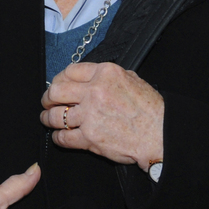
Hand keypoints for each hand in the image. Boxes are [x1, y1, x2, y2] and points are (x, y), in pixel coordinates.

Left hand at [41, 62, 163, 169]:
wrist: (161, 135)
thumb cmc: (150, 109)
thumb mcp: (132, 79)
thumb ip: (109, 76)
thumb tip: (91, 76)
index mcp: (105, 73)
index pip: (69, 71)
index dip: (59, 79)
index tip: (56, 85)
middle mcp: (94, 91)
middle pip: (56, 91)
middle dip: (47, 98)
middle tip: (47, 103)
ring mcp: (90, 115)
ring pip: (55, 116)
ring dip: (47, 118)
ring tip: (47, 119)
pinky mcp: (89, 138)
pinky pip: (63, 137)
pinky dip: (58, 137)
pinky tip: (59, 136)